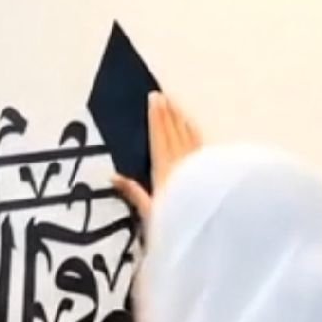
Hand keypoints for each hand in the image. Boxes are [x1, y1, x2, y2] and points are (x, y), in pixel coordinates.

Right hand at [113, 92, 202, 219]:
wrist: (208, 226)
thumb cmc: (176, 221)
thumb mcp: (149, 211)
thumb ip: (133, 192)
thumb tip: (112, 177)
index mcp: (164, 168)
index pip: (159, 136)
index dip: (156, 117)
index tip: (153, 99)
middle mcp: (181, 160)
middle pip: (173, 130)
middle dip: (166, 112)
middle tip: (161, 95)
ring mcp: (196, 162)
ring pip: (187, 133)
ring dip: (180, 117)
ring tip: (174, 104)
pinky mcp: (209, 167)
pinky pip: (198, 141)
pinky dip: (193, 130)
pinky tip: (191, 124)